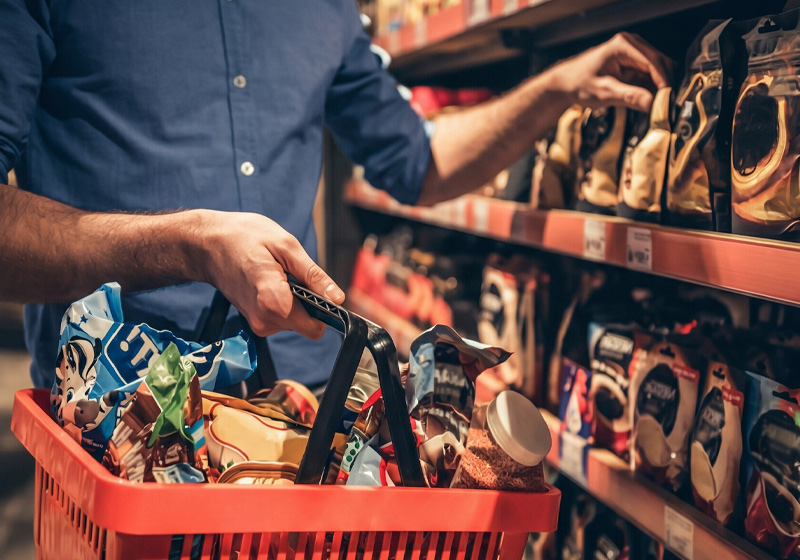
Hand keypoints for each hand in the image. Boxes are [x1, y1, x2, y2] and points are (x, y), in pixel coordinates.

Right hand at [192, 210, 344, 339]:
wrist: (206, 244)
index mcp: (274, 303)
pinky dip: (284, 300)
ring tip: (277, 274)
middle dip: (309, 301)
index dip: (325, 310)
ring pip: (296, 320)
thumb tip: (337, 298)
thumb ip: (313, 276)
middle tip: (292, 273)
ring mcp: (258, 323)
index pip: (316, 327)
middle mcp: (265, 320)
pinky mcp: (256, 320)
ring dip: (295, 299)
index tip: (320, 289)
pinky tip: (270, 280)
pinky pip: (283, 317)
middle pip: (307, 324)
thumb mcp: (285, 246)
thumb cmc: (243, 238)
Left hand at [548, 32, 670, 111]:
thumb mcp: (604, 92)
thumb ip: (629, 97)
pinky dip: (653, 86)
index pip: (653, 62)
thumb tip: (652, 104)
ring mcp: (634, 51)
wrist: (566, 83)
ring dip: (660, 86)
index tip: (667, 100)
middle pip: (660, 63)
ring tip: (658, 105)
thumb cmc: (579, 84)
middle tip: (665, 106)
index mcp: (623, 46)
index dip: (664, 81)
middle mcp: (631, 43)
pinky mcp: (634, 62)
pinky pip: (651, 74)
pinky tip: (651, 100)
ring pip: (659, 68)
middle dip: (664, 84)